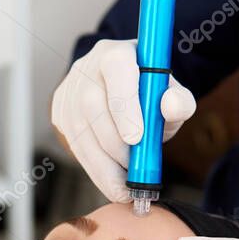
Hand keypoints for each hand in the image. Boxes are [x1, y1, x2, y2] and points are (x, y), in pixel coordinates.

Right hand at [51, 39, 195, 201]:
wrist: (123, 90)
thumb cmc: (149, 93)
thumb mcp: (171, 95)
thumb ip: (179, 101)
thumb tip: (171, 106)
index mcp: (116, 54)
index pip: (117, 71)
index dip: (124, 106)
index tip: (137, 140)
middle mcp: (87, 68)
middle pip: (92, 106)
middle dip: (115, 145)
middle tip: (135, 170)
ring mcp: (68, 92)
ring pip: (79, 132)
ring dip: (103, 165)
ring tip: (124, 186)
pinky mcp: (60, 113)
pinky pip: (74, 145)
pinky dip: (94, 168)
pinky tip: (110, 179)